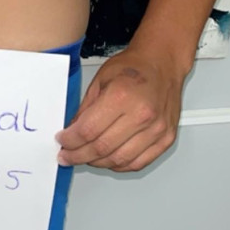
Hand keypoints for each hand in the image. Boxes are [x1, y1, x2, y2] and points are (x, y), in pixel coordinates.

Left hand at [55, 48, 183, 171]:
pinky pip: (138, 163)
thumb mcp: (100, 79)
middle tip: (68, 155)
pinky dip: (119, 165)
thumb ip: (85, 109)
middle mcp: (142, 114)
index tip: (62, 141)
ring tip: (85, 157)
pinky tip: (108, 159)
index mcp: (122, 96)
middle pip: (102, 148)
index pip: (88, 130)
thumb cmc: (134, 66)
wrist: (162, 63)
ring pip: (119, 160)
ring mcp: (156, 129)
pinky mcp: (166, 139)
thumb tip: (72, 131)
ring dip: (97, 162)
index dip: (70, 140)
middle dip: (78, 155)